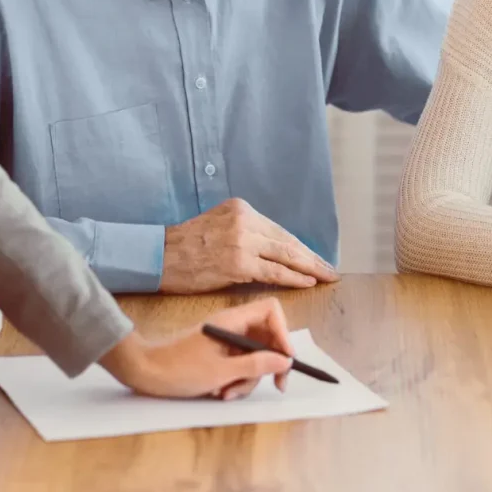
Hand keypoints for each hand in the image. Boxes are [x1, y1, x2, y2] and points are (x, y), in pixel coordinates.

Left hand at [99, 297, 293, 400]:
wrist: (146, 372)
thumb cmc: (180, 368)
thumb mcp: (222, 371)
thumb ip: (256, 364)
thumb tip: (285, 360)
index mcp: (232, 320)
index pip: (270, 311)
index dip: (283, 332)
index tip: (285, 359)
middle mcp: (231, 326)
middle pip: (266, 338)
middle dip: (268, 364)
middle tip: (275, 386)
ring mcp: (224, 341)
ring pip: (253, 357)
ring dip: (247, 379)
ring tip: (227, 392)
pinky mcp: (217, 355)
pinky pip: (238, 366)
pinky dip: (235, 381)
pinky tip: (220, 392)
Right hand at [160, 198, 338, 292]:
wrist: (161, 255)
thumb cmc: (186, 246)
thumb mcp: (218, 224)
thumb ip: (244, 231)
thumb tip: (271, 249)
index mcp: (241, 208)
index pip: (278, 230)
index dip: (300, 246)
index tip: (315, 257)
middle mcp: (244, 220)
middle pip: (286, 241)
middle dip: (311, 257)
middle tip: (330, 269)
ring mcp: (242, 241)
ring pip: (285, 255)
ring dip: (309, 269)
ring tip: (326, 277)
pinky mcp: (238, 263)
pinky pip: (274, 272)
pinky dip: (293, 278)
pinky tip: (307, 283)